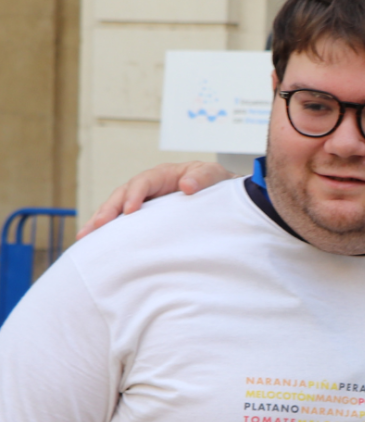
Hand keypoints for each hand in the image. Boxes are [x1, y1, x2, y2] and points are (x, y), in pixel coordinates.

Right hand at [76, 160, 232, 237]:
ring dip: (100, 222)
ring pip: (117, 210)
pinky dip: (111, 233)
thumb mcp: (213, 175)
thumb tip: (187, 186)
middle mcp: (149, 187)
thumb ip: (203, 178)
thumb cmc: (216, 183)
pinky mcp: (146, 218)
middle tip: (95, 226)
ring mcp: (145, 202)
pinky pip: (125, 223)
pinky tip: (98, 246)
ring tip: (84, 238)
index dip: (134, 195)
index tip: (130, 211)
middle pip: (121, 196)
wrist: (223, 195)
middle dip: (107, 210)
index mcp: (162, 175)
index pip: (142, 183)